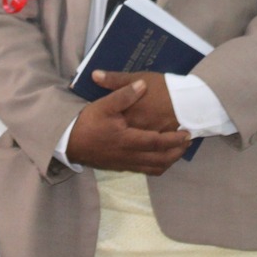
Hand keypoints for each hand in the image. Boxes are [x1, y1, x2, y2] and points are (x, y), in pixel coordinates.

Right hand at [67, 79, 191, 174]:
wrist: (69, 143)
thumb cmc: (87, 123)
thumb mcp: (104, 105)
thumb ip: (124, 95)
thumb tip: (142, 85)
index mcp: (127, 140)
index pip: (157, 142)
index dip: (174, 139)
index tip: (187, 133)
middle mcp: (129, 156)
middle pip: (161, 160)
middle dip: (177, 152)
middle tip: (188, 141)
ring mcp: (126, 163)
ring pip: (154, 168)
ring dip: (169, 160)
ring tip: (178, 149)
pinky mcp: (121, 166)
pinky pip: (146, 170)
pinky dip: (158, 165)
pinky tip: (160, 156)